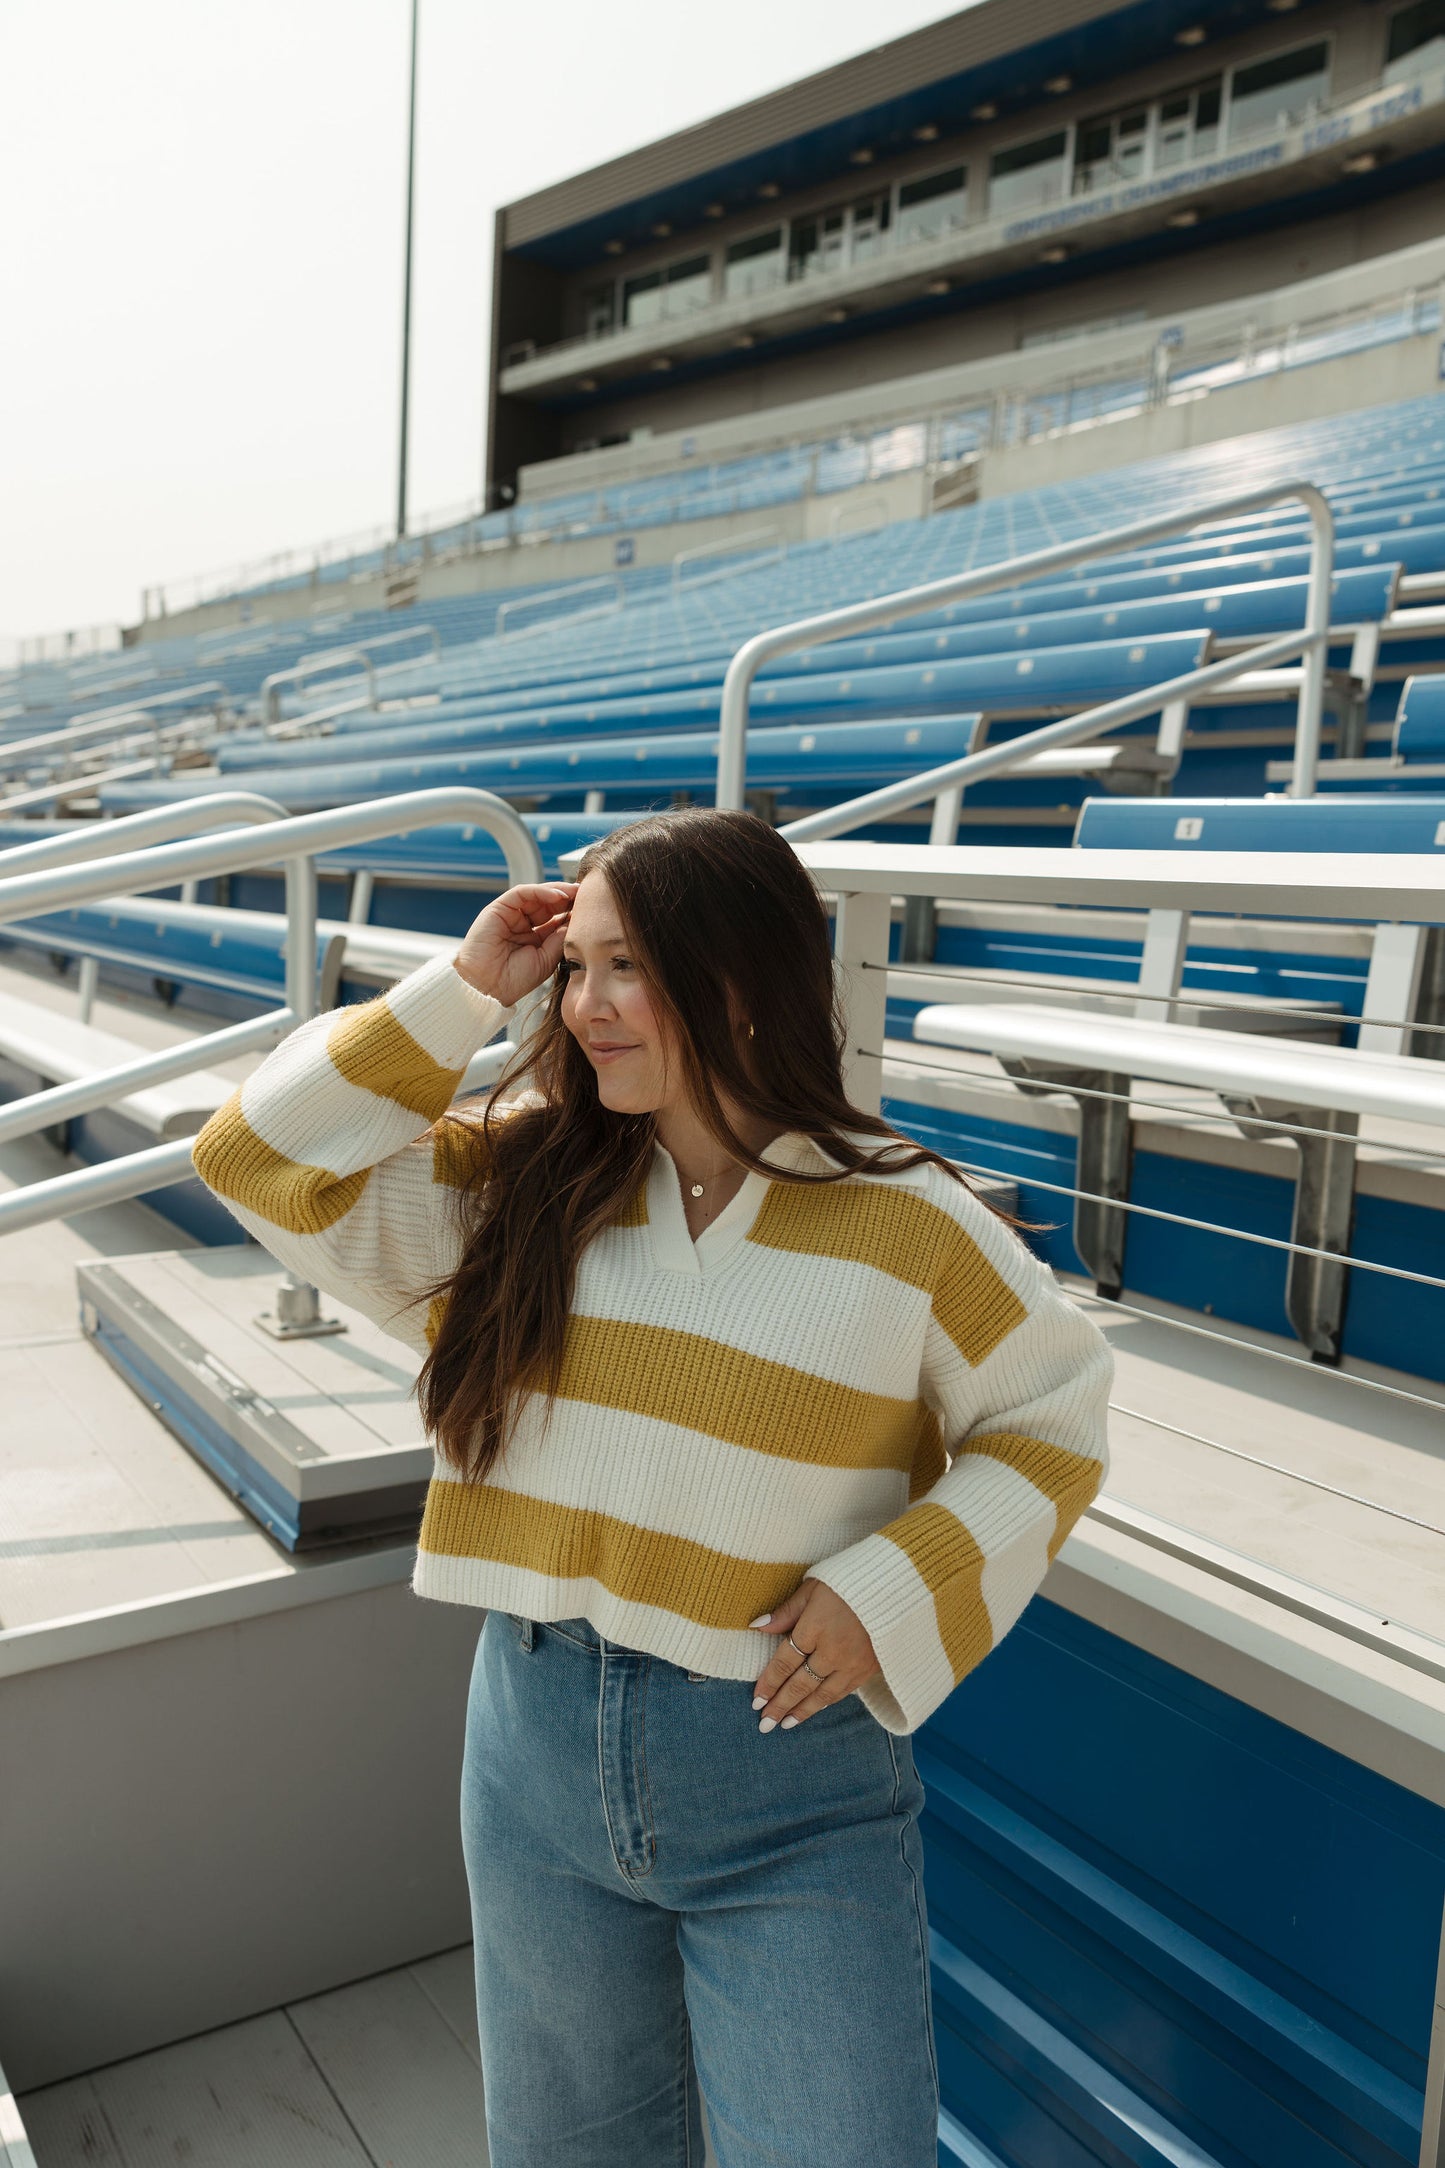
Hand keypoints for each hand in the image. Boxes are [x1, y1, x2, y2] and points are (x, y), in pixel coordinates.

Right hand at [454, 882, 577, 1007]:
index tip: (593, 909)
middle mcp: (522, 923)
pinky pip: (522, 893)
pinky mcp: (498, 908)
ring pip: (537, 895)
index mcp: (534, 937)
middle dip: (569, 898)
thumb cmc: (513, 980)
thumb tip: (577, 920)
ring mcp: (510, 915)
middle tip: (589, 895)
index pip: (556, 917)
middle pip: (548, 903)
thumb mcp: (547, 958)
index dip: (573, 912)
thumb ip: (560, 938)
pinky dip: (541, 891)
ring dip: (558, 891)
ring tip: (576, 893)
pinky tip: (558, 896)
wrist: (486, 988)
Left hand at [749, 1577, 880, 1731]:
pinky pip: (843, 1692)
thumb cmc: (849, 1580)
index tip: (756, 1699)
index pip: (785, 1662)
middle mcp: (833, 1651)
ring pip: (822, 1694)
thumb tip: (757, 1626)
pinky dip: (826, 1702)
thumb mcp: (813, 1587)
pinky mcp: (870, 1668)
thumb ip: (786, 1611)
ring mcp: (853, 1663)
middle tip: (764, 1723)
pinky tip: (815, 1708)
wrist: (898, 1585)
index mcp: (815, 1627)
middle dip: (780, 1705)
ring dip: (802, 1711)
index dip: (769, 1682)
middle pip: (800, 1684)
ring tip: (785, 1724)